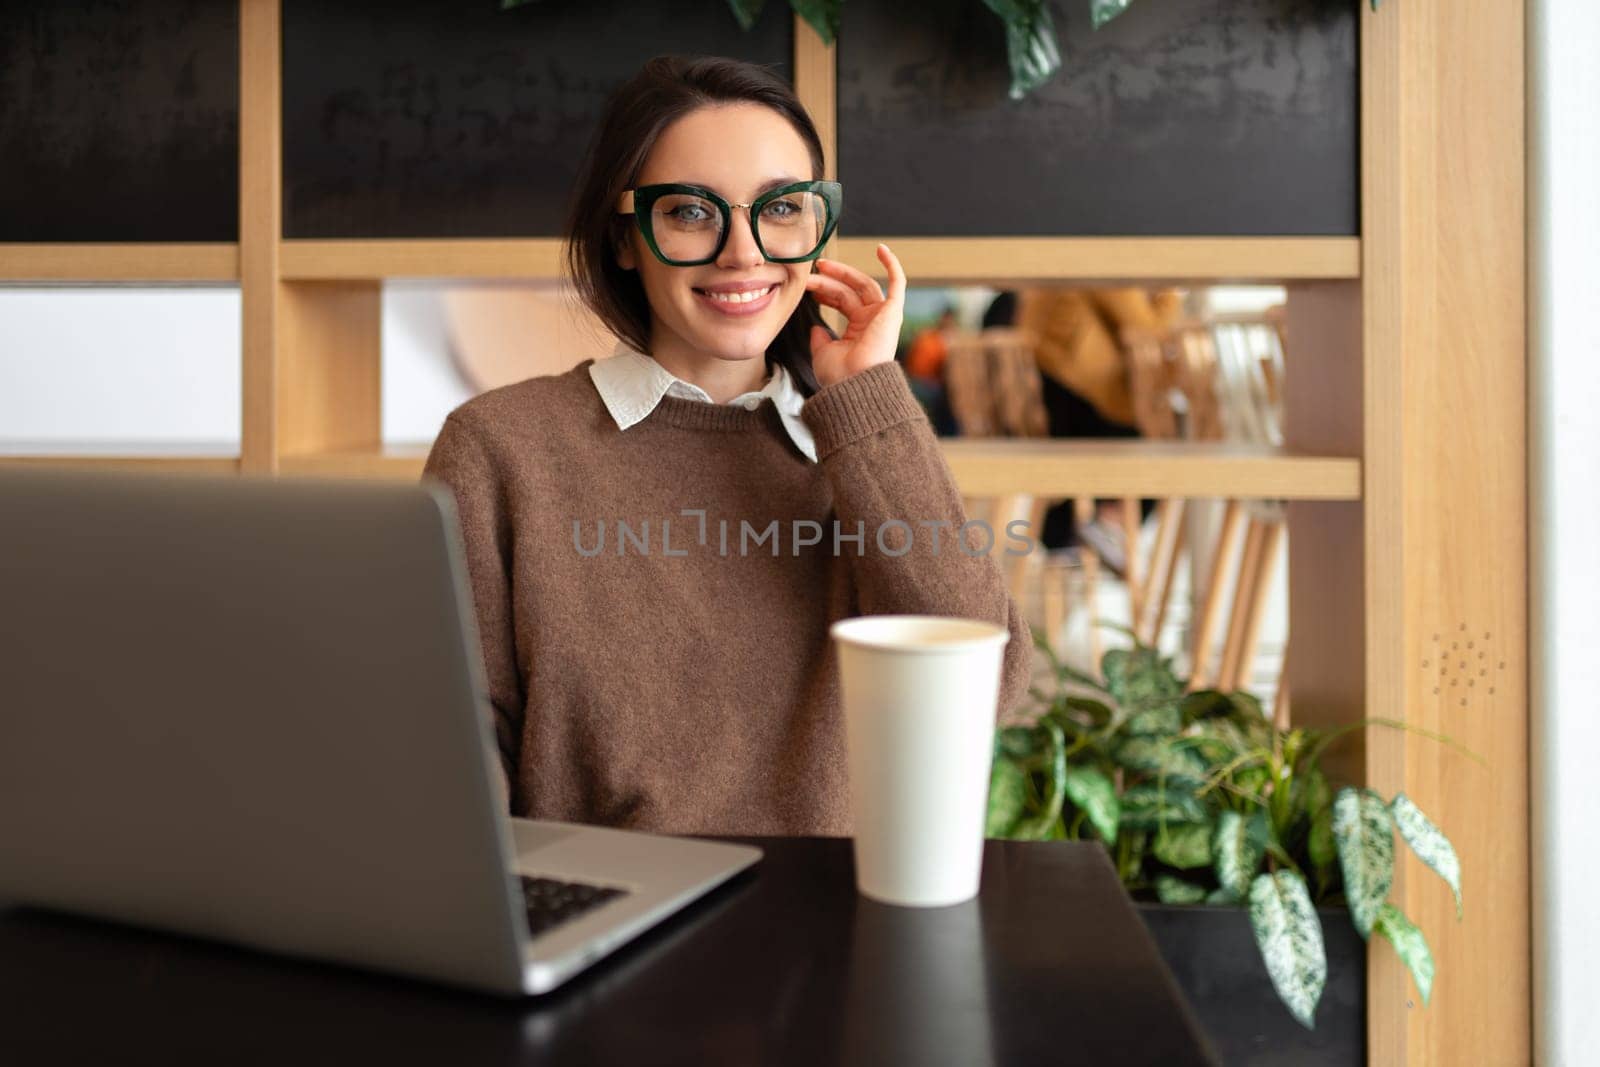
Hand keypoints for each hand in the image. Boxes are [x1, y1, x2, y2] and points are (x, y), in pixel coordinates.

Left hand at [803, 243, 906, 389]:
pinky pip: (897, 283)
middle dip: (829, 280)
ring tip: (821, 265)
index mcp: (858, 331)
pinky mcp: (893, 312)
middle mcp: (872, 322)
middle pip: (850, 291)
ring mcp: (883, 316)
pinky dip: (892, 265)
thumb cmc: (839, 376)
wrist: (854, 385)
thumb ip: (820, 338)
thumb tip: (816, 327)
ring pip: (863, 285)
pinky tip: (880, 248)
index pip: (843, 301)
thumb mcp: (822, 353)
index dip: (826, 291)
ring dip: (842, 273)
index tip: (808, 287)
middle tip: (810, 273)